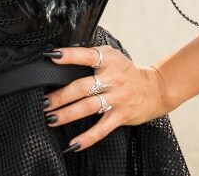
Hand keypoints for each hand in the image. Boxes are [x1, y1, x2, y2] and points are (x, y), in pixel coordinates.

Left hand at [43, 45, 169, 153]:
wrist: (154, 89)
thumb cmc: (127, 72)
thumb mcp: (113, 55)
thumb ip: (93, 53)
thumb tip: (64, 54)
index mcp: (109, 60)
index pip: (87, 55)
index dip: (70, 56)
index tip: (52, 57)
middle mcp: (113, 79)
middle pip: (82, 87)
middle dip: (60, 95)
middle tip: (44, 102)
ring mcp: (117, 98)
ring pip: (88, 107)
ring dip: (67, 114)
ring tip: (51, 118)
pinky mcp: (120, 116)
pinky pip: (102, 129)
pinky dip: (87, 138)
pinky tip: (74, 143)